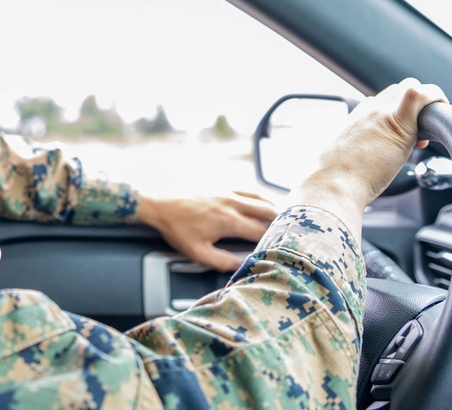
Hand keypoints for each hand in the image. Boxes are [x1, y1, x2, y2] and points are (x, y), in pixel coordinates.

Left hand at [136, 190, 278, 271]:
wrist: (159, 205)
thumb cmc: (177, 229)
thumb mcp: (197, 253)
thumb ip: (222, 261)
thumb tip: (242, 265)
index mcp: (228, 221)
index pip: (261, 231)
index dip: (275, 240)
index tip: (285, 248)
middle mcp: (232, 203)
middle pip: (268, 211)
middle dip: (282, 223)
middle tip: (292, 233)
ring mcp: (228, 192)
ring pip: (261, 198)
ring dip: (273, 209)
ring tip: (283, 221)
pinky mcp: (222, 187)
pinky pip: (249, 191)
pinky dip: (260, 199)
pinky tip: (263, 205)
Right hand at [291, 78, 447, 239]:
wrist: (333, 185)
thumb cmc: (337, 180)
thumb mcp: (345, 160)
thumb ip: (359, 153)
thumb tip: (364, 165)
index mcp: (356, 118)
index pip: (384, 100)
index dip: (400, 111)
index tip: (408, 136)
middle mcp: (368, 109)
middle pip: (399, 89)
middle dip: (416, 105)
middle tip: (423, 132)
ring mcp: (381, 113)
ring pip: (411, 86)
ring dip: (426, 103)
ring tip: (432, 128)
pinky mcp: (397, 123)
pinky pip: (420, 95)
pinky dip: (435, 98)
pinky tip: (441, 112)